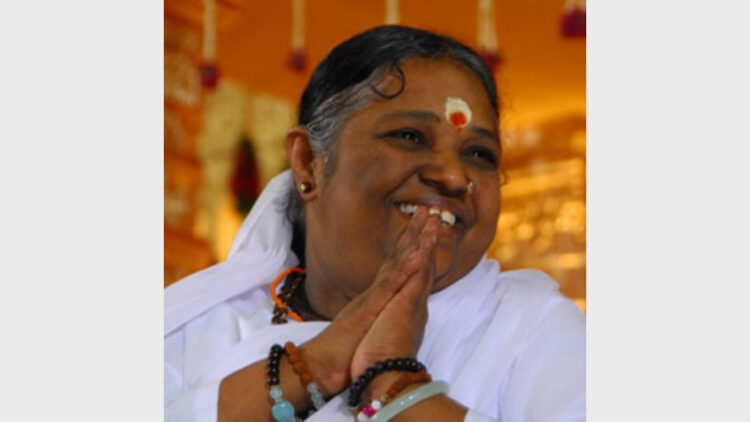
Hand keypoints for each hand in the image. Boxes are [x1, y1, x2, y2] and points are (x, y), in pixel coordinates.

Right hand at [300, 209, 433, 394]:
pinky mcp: (368, 310)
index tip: (424, 227)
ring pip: (394, 264)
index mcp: (373, 297)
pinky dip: (404, 271)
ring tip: (427, 222)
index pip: (394, 266)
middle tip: (429, 210)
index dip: (409, 246)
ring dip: (411, 242)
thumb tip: (378, 310)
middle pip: (396, 256)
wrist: (319, 366)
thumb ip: (370, 314)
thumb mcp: (360, 328)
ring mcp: (370, 298)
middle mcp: (372, 292)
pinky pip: (389, 287)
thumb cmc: (340, 352)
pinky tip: (417, 256)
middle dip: (413, 233)